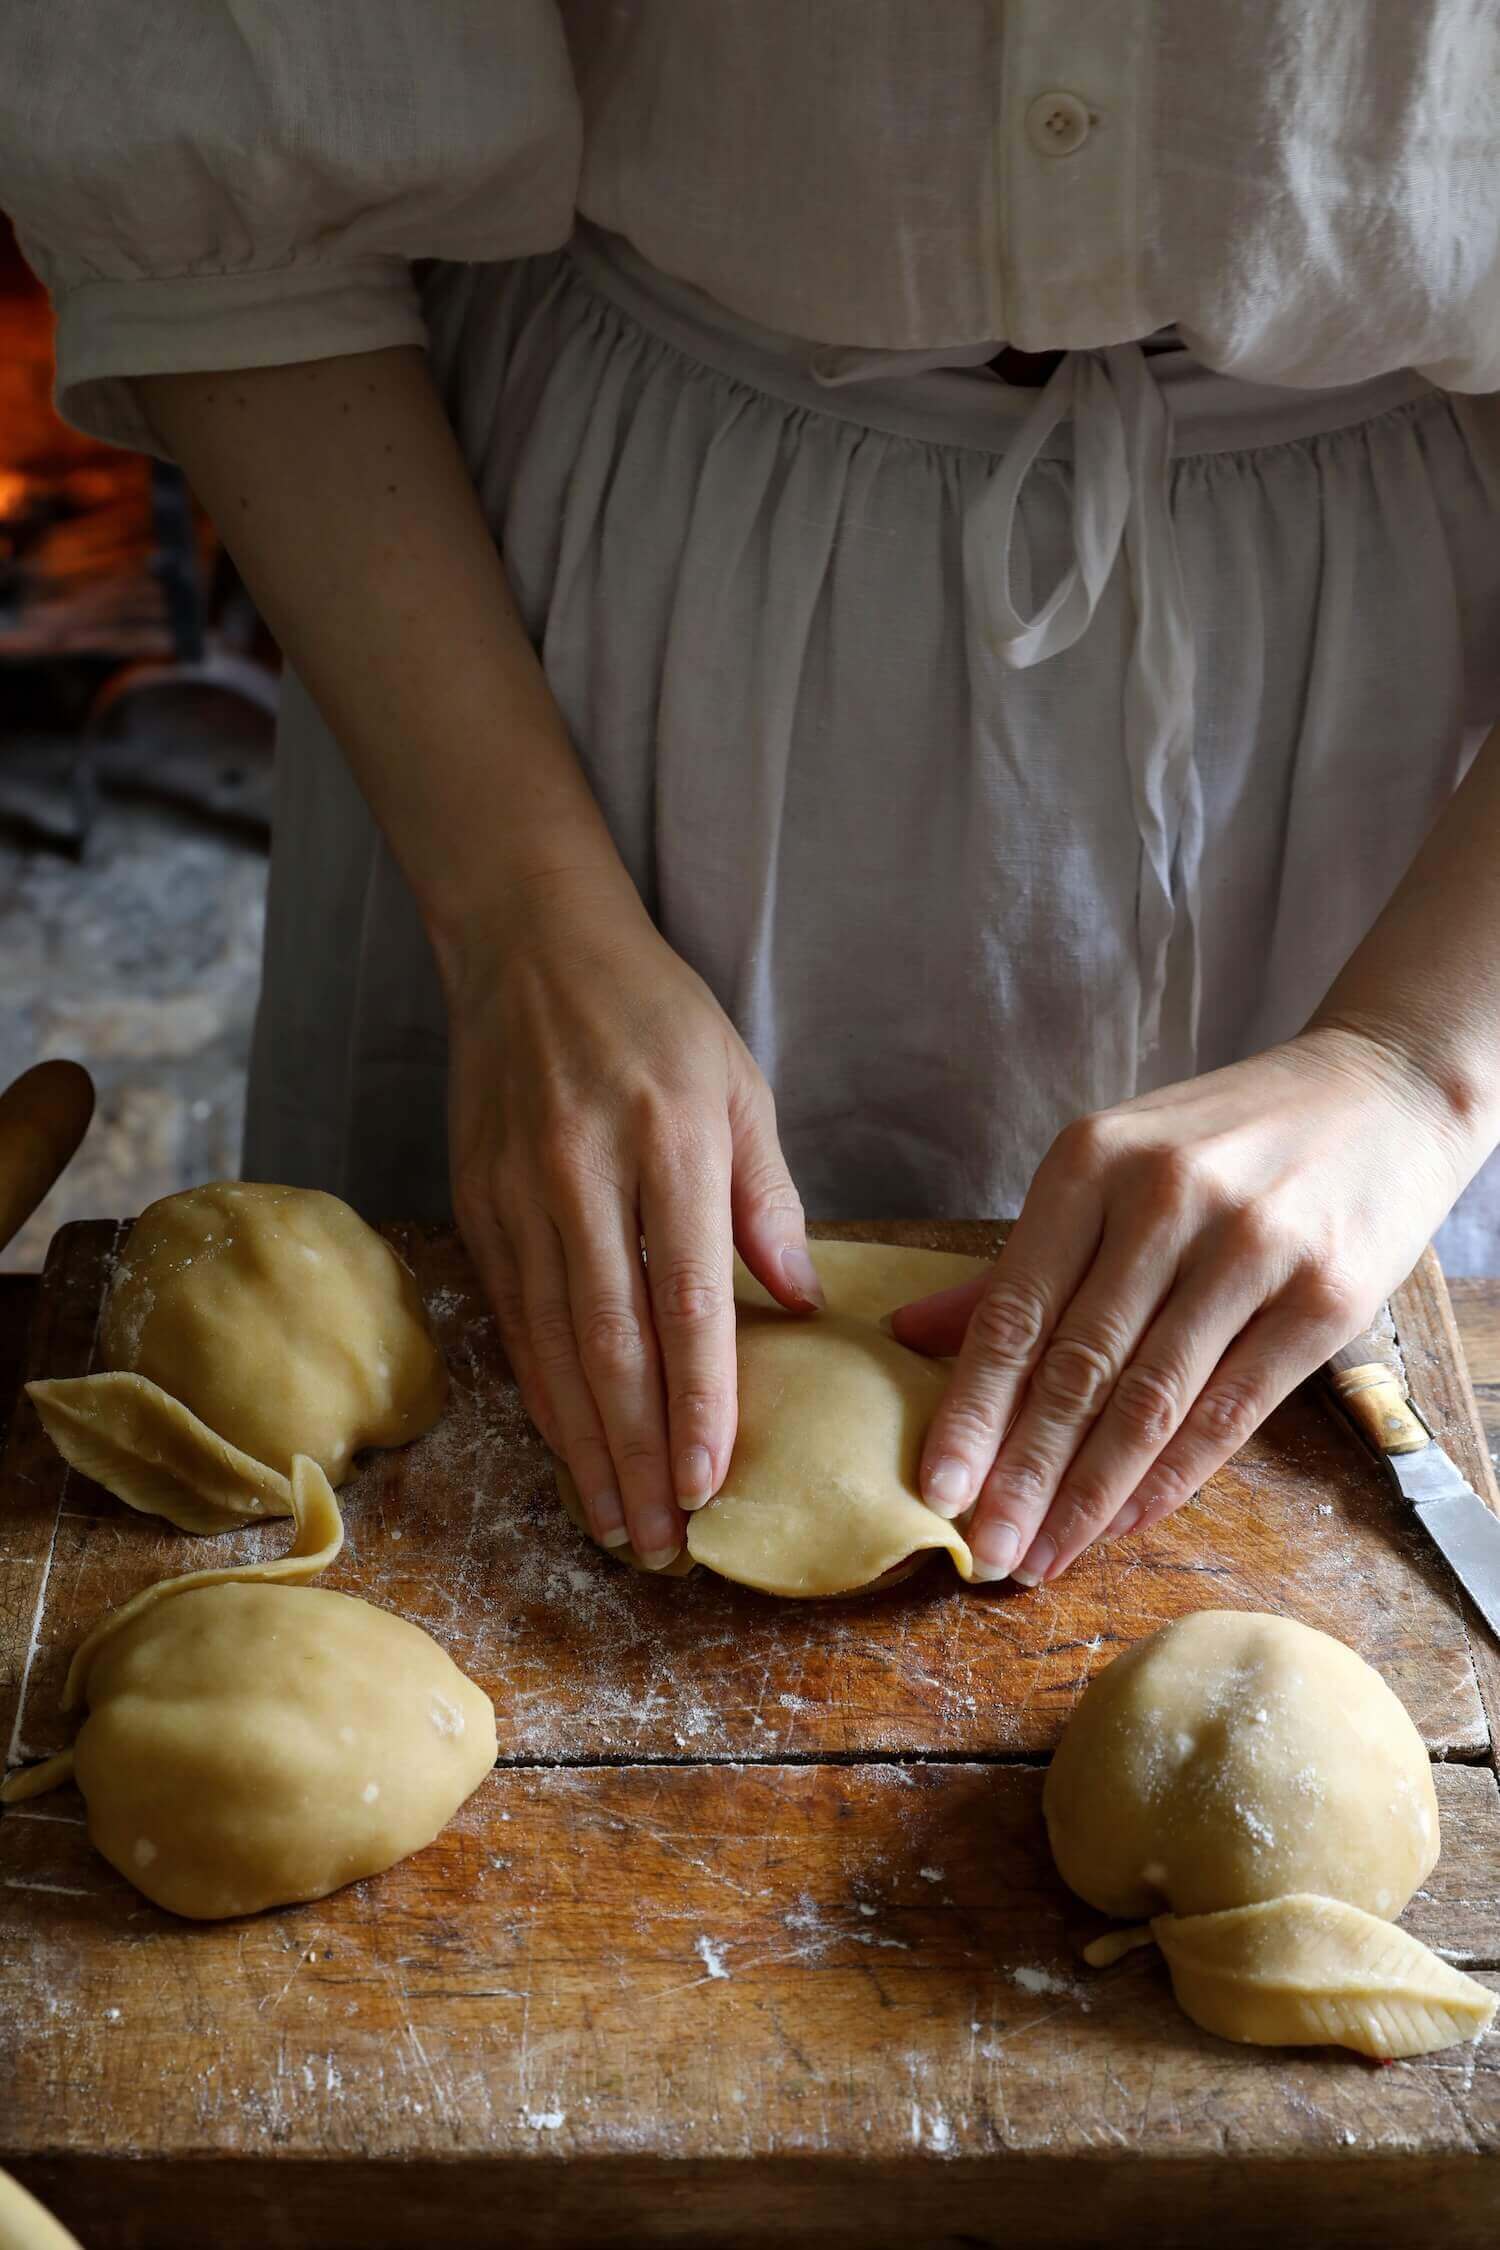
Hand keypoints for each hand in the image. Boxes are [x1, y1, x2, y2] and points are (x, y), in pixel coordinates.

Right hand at [443, 869, 820, 1568]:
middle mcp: (583, 1179)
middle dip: (638, 1456)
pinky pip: (514, 1321)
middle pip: (612, 1347)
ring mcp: (517, 1196)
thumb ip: (766, 1199)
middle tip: (665, 1543)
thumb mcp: (737, 1087)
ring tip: (617, 1525)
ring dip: (586, 1449)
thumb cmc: (654, 1016)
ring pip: (554, 1349)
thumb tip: (802, 1302)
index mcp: (667, 1146)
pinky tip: (566, 1449)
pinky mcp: (474, 1205)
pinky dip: (541, 1395)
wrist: (530, 946)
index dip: (700, 1403)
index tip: (713, 1481)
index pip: (687, 1304)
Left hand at [890, 1024, 1482, 1585]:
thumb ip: (1020, 1260)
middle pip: (1076, 1365)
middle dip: (1022, 1474)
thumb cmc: (1224, 1140)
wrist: (1380, 1093)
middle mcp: (1165, 1199)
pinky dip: (1171, 1478)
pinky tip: (1125, 1523)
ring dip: (1089, 1495)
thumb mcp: (1112, 1166)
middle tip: (984, 1554)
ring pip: (1149, 1399)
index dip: (971, 1412)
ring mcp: (1250, 1247)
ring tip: (1043, 1557)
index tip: (935, 1492)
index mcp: (1091, 1161)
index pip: (1013, 1310)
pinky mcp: (1323, 1297)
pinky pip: (1231, 1411)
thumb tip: (913, 1334)